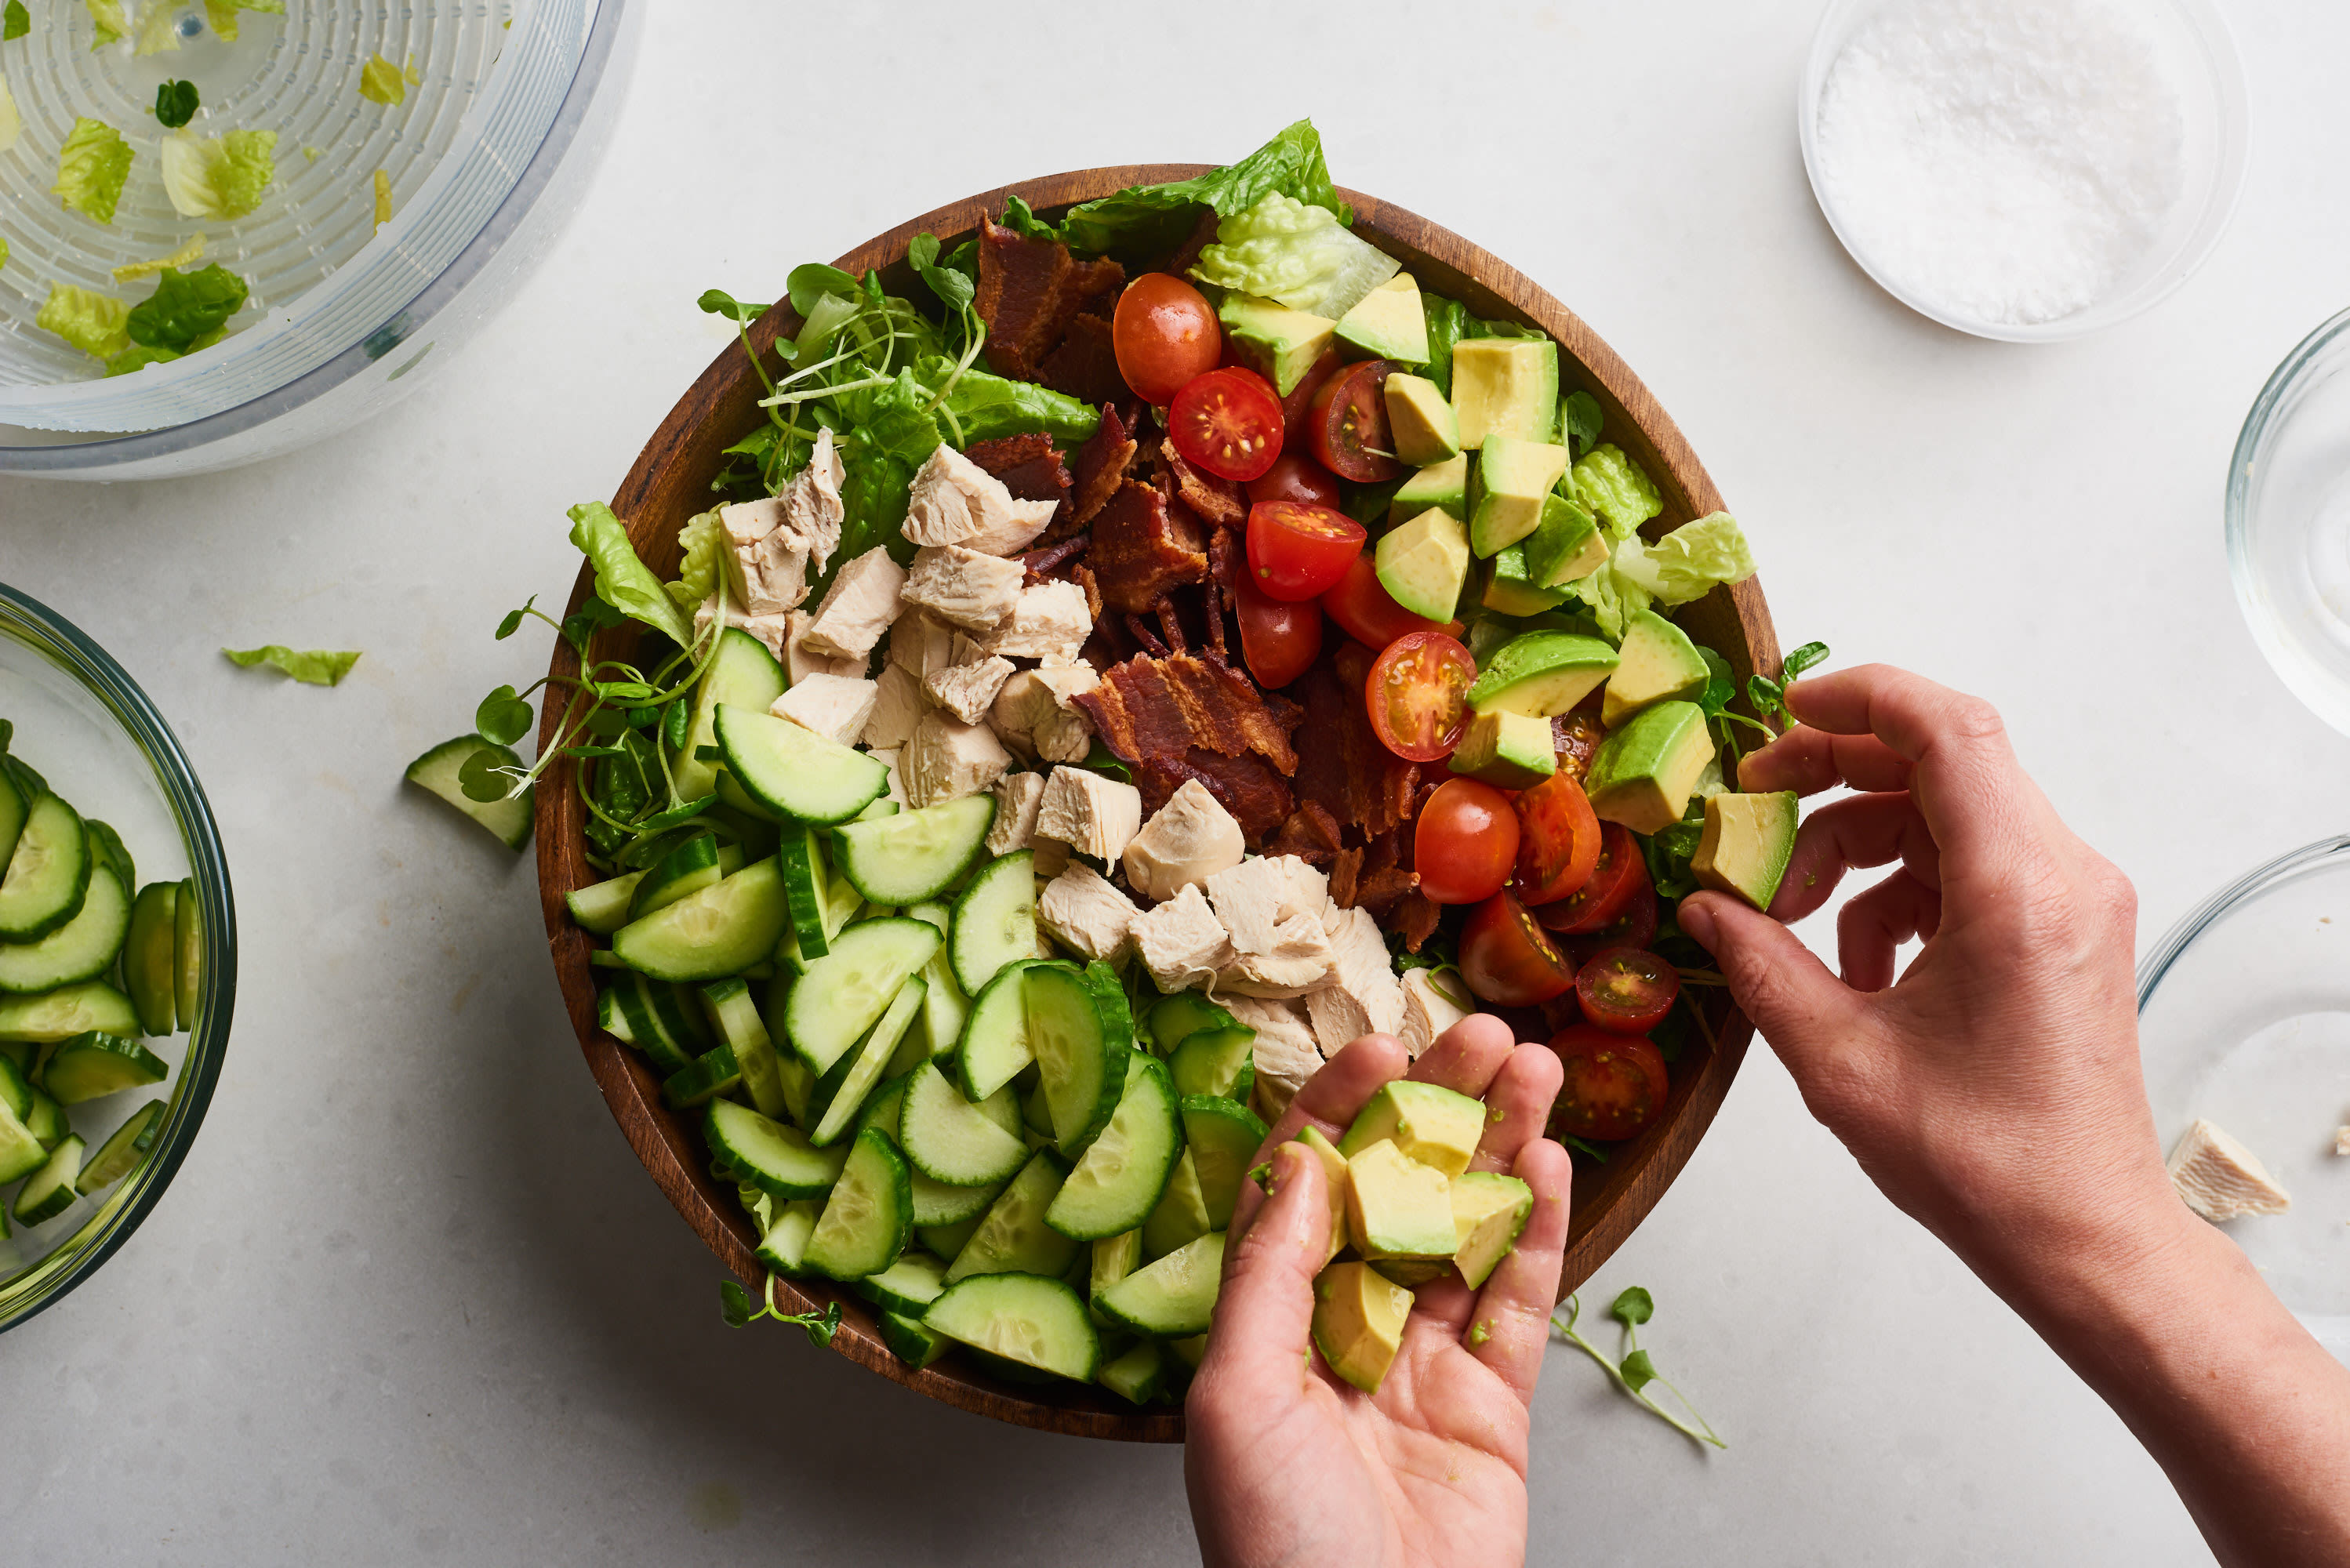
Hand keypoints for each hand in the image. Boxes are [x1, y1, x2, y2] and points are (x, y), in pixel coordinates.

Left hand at [1184, 1018, 1570, 1567]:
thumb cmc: (1276, 1550)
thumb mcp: (1237, 1394)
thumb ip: (1270, 1270)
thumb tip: (1301, 1161)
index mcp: (1270, 1318)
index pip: (1307, 1182)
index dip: (1342, 1107)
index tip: (1382, 1047)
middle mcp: (1346, 1326)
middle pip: (1399, 1189)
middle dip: (1440, 1107)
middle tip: (1482, 1034)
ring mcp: (1424, 1360)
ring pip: (1468, 1227)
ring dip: (1501, 1147)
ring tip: (1534, 1072)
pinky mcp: (1492, 1402)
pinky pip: (1520, 1298)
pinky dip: (1540, 1229)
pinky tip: (1553, 1164)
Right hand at [1676, 664, 2349, 1567]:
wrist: (2084, 1237)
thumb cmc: (1983, 1163)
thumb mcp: (1839, 1062)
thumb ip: (1761, 966)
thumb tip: (1704, 908)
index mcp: (2016, 890)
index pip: (1945, 730)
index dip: (1857, 698)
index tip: (1779, 714)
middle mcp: (2062, 874)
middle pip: (1941, 762)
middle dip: (1835, 774)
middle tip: (1754, 807)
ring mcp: (2073, 899)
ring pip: (1947, 813)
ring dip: (1858, 846)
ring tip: (1794, 921)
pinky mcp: (2066, 929)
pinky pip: (1968, 863)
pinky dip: (1899, 889)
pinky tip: (1856, 966)